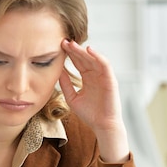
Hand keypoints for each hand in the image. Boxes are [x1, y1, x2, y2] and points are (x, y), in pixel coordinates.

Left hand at [59, 40, 128, 162]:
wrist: (102, 125)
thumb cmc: (89, 114)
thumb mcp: (72, 97)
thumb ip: (65, 84)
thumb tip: (56, 71)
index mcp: (87, 78)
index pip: (78, 62)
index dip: (69, 54)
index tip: (59, 47)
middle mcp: (95, 75)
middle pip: (84, 58)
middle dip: (74, 50)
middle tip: (63, 41)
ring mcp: (103, 76)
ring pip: (93, 59)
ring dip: (83, 51)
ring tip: (72, 44)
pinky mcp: (110, 79)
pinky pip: (105, 65)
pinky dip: (98, 56)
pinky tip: (89, 50)